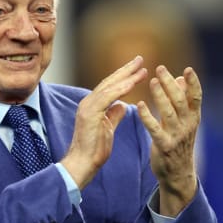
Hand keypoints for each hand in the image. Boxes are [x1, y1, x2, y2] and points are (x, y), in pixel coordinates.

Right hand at [61, 56, 147, 188]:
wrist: (82, 163)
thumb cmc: (94, 150)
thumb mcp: (108, 128)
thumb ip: (114, 115)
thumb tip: (123, 105)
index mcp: (92, 105)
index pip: (110, 86)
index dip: (124, 76)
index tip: (138, 68)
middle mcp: (88, 102)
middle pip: (109, 82)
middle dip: (126, 70)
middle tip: (140, 59)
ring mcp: (87, 106)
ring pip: (109, 86)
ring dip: (126, 76)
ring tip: (141, 67)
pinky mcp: (90, 113)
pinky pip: (107, 97)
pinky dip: (120, 89)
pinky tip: (132, 83)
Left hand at [137, 65, 200, 215]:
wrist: (178, 174)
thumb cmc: (180, 142)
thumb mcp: (185, 121)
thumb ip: (183, 99)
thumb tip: (181, 77)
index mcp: (194, 117)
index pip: (196, 97)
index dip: (194, 83)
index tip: (188, 69)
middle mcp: (188, 125)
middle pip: (181, 101)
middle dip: (171, 84)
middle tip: (160, 68)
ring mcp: (177, 136)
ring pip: (169, 112)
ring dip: (160, 96)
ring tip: (152, 81)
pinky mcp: (164, 146)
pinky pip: (155, 130)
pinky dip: (147, 117)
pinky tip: (139, 105)